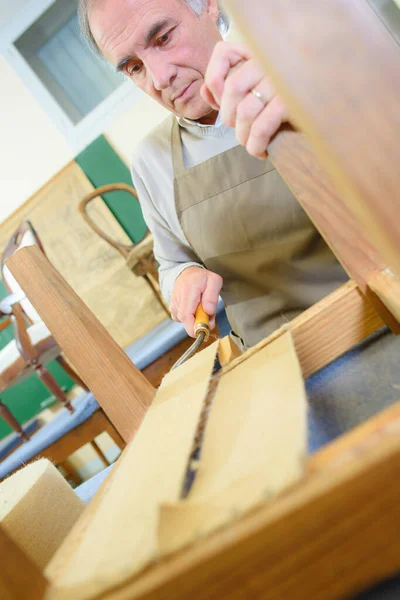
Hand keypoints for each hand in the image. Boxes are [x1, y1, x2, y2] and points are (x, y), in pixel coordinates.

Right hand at [170, 266, 222, 336]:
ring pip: (185, 322)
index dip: (194, 327)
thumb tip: (208, 311)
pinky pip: (183, 320)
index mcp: (188, 291)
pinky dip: (191, 318)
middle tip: (209, 316)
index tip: (205, 330)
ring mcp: (173, 306)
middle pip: (186, 322)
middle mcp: (177, 300)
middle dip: (200, 324)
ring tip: (202, 308)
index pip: (186, 316)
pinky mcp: (173, 310)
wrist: (186, 272)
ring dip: (196, 320)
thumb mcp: (214, 281)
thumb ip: (212, 296)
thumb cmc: (201, 277)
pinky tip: (195, 309)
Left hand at [201, 41, 288, 158]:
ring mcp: (282, 80)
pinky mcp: (292, 102)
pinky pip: (262, 127)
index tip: (220, 102)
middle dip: (228, 118)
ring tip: (252, 146)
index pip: (224, 52)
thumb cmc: (299, 98)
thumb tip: (207, 93)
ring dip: (243, 136)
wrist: (342, 102)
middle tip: (240, 131)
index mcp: (263, 51)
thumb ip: (231, 84)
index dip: (214, 80)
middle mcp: (271, 60)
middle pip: (232, 88)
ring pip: (245, 112)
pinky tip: (261, 152)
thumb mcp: (264, 86)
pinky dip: (256, 144)